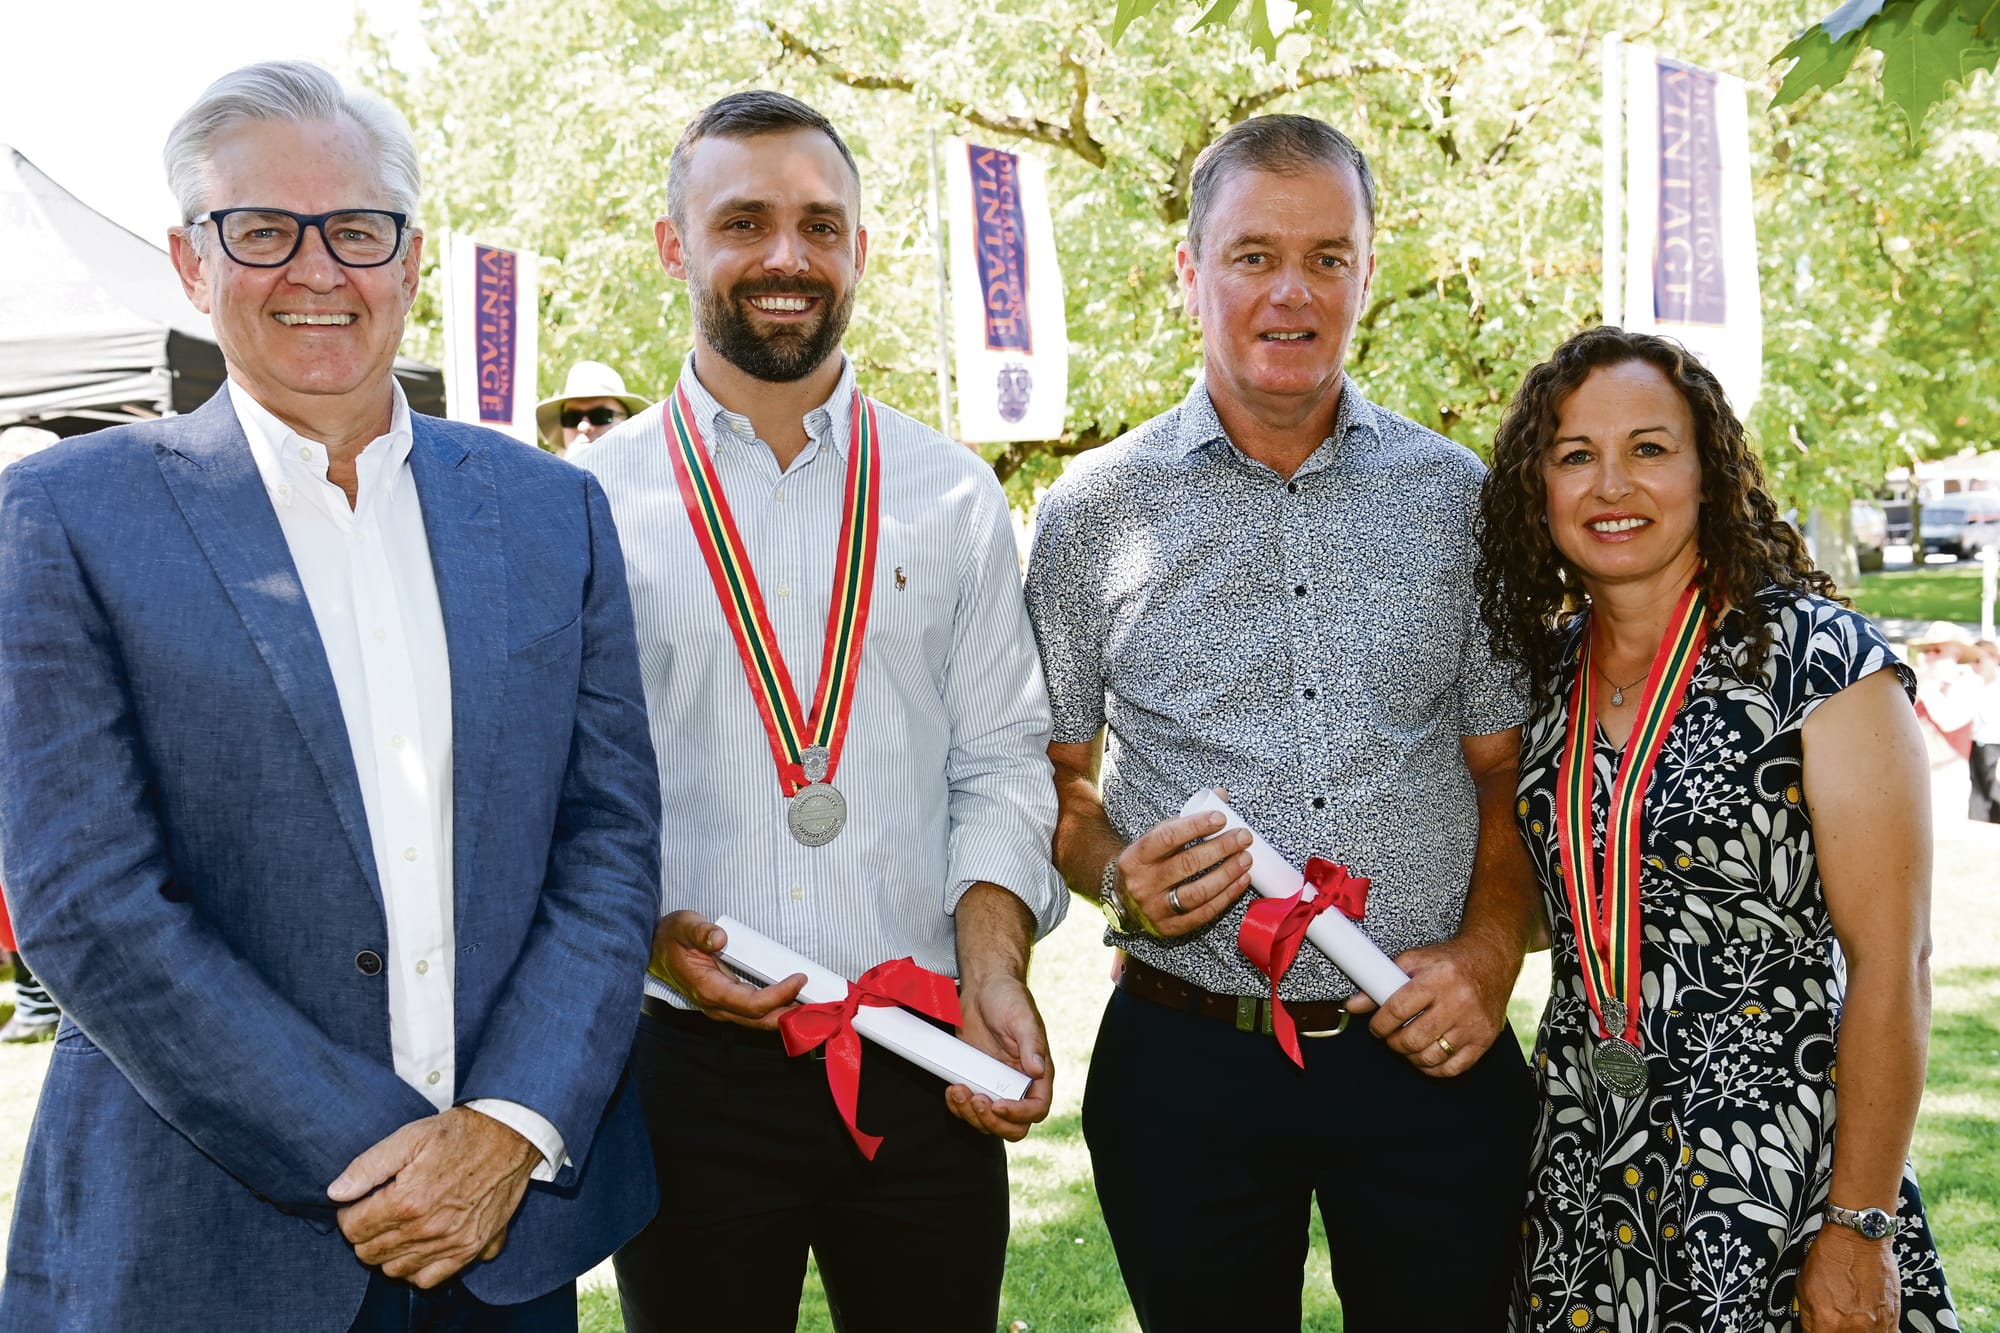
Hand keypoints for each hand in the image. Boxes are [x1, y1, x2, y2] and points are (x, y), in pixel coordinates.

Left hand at [327, 1106, 539, 1287]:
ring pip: (394, 1269)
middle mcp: (427, 1229)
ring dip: (387, 1251)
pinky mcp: (470, 1249)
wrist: (510, 1136)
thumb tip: (336, 1192)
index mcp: (407, 1201)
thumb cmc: (459, 1134)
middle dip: (365, 1233)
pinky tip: (417, 1245)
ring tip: (397, 1226)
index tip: (360, 1201)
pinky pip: (428, 1279)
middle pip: (369, 1252)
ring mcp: (450, 1243)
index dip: (349, 1213)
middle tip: (377, 1211)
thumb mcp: (409, 1137)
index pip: (352, 1228)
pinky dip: (416, 1268)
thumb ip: (368, 1166)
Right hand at [650, 910, 805, 1028]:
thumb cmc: (671, 938)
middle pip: (759, 1020)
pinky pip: (755, 1013)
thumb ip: (700, 931)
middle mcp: (716, 1005)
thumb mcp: (683, 925)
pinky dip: (777, 1009)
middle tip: (818, 1003)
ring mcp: (722, 1006)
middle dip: (790, 1015)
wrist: (654, 950)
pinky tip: (795, 1001)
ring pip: (759, 1020)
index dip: (777, 995)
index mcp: (708, 989)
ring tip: (813, 1004)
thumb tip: (719, 938)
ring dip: (786, 1015)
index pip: (750, 1003)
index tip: (798, 978)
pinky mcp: (727, 1002)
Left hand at [947, 972, 1053, 1140]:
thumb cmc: (1009, 997)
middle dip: (993, 1122)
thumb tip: (1039, 1070)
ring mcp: (995, 1084)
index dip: (1019, 1114)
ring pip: (988, 1121)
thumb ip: (1033, 1044)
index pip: (1037, 1108)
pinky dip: (957, 1106)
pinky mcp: (975, 1079)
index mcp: (1038, 1072)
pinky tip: (952, 1089)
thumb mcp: (1022, 1018)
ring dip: (970, 1115)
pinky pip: (968, 1107)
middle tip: (976, 1100)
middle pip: (1013, 1126)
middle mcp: (1018, 1083)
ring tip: (959, 1091)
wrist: (982, 986)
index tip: (998, 1104)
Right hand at [1114, 804, 1252, 939]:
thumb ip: (1185, 820)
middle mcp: (1142, 884)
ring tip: (1246, 858)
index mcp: (1135, 857)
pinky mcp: (1171, 928)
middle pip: (1186, 864)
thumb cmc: (1147, 865)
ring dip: (1227, 874)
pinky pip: (1204, 913)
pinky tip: (1241, 880)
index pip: (1167, 838)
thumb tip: (1221, 796)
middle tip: (1243, 837)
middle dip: (1220, 848)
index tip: (1221, 817)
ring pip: (1198, 892)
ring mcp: (1156, 909)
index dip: (1196, 826)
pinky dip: (1227, 896)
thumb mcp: (1154, 840)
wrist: (1124, 904)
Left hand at [1343, 933, 1517, 1077]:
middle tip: (1391, 1036)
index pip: (1398, 1010)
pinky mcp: (1485, 1039)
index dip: (1380, 1024)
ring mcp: (1473, 1023)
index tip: (1376, 1027)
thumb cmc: (1449, 962)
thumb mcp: (1414, 961)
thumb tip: (1353, 1005)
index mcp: (1437, 979)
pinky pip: (1454, 1068)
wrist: (1491, 960)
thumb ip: (1381, 981)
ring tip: (1408, 1044)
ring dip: (1411, 1056)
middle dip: (1393, 1042)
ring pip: (1431, 1057)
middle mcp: (1458, 1002)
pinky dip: (1434, 1068)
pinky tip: (1427, 1055)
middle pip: (1413, 1039)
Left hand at [1798, 1223, 1900, 1330]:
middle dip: (1835, 1332)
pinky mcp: (1893, 1319)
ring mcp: (1878, 1326)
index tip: (1817, 1329)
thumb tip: (1811, 1330)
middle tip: (1833, 1323)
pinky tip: (1866, 1325)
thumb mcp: (1803, 1287)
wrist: (1859, 1238)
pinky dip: (1875, 1332)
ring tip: (1848, 1324)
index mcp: (1829, 1323)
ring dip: (1855, 1332)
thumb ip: (1809, 1318)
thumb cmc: (1832, 1256)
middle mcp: (1856, 1329)